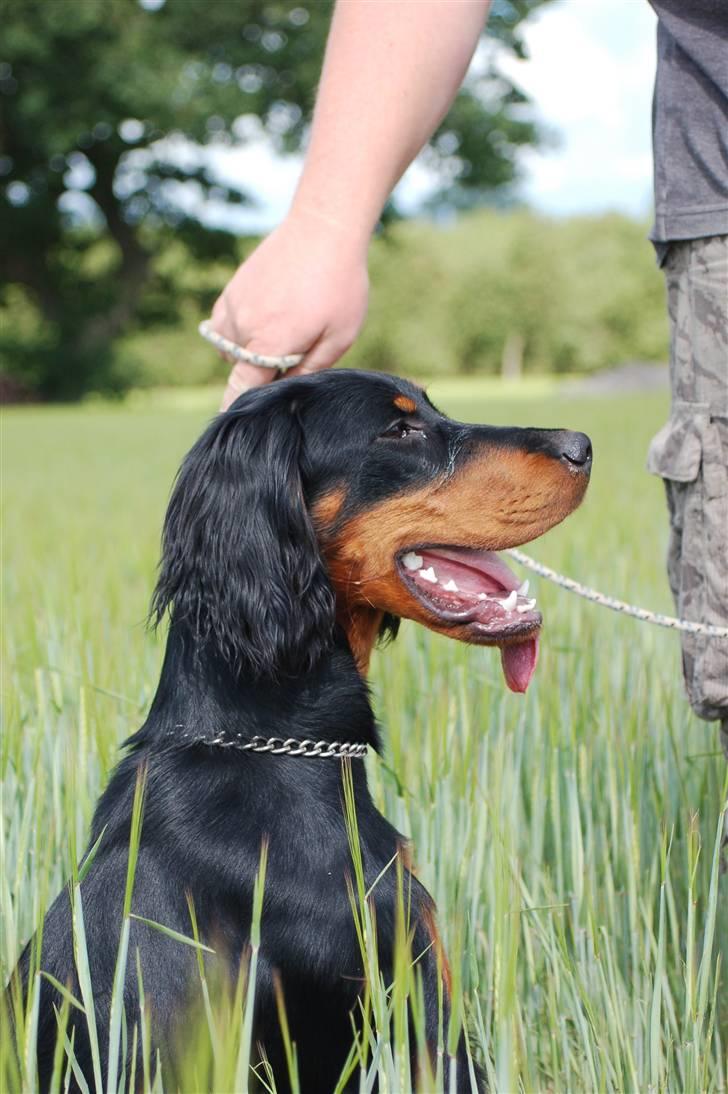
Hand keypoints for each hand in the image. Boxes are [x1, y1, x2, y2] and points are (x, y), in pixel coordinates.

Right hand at [212, 209, 368, 409]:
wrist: (323, 227)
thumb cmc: (339, 284)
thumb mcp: (339, 336)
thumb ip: (310, 370)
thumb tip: (288, 394)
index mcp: (269, 342)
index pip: (241, 388)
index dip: (235, 410)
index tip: (229, 427)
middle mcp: (243, 326)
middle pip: (241, 370)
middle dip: (261, 374)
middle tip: (295, 354)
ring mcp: (233, 305)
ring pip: (231, 349)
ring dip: (250, 352)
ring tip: (285, 332)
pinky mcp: (231, 290)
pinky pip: (225, 327)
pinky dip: (240, 333)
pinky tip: (267, 320)